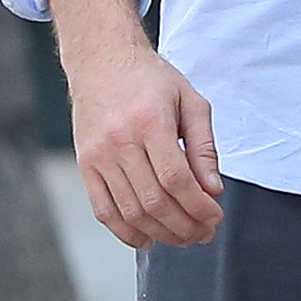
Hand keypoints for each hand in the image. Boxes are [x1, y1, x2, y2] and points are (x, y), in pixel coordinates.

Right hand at [51, 0, 222, 248]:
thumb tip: (213, 190)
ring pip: (130, 211)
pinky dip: (125, 231)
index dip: (198, 206)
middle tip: (205, 234)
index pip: (176, 179)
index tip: (216, 217)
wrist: (101, 60)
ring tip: (184, 237)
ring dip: (161, 233)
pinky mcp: (85, 164)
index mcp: (150, 122)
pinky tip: (148, 240)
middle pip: (154, 201)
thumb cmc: (152, 79)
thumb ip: (204, 147)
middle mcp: (119, 141)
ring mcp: (98, 156)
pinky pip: (102, 209)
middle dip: (185, 226)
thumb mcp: (191, 102)